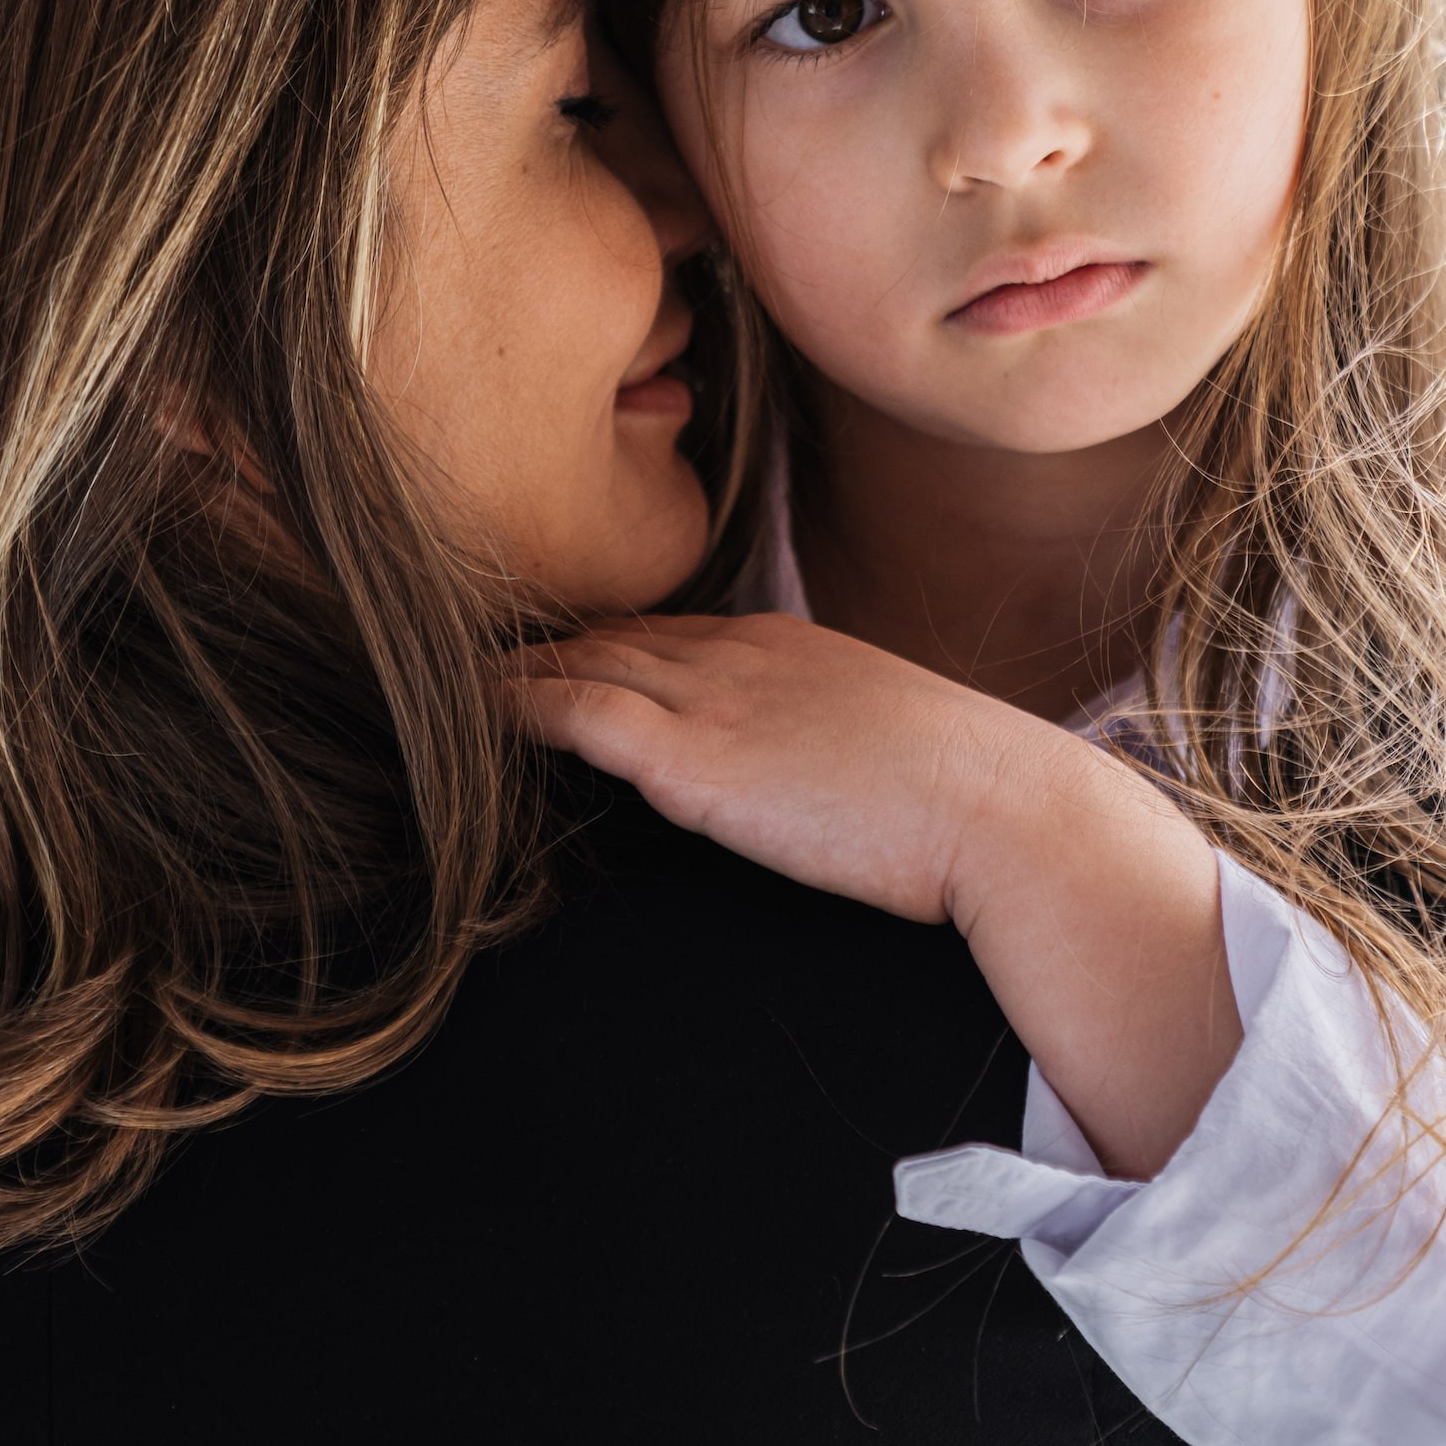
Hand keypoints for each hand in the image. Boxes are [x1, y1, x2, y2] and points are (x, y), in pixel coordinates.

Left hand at [516, 613, 1240, 1178]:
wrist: (1005, 812)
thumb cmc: (971, 806)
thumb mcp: (889, 752)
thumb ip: (830, 751)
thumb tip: (820, 786)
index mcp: (787, 646)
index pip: (665, 633)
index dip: (599, 645)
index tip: (549, 656)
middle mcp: (740, 653)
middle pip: (611, 635)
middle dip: (540, 642)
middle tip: (457, 651)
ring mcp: (715, 698)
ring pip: (583, 660)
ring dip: (515, 666)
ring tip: (440, 676)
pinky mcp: (696, 756)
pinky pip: (579, 710)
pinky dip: (517, 701)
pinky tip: (471, 707)